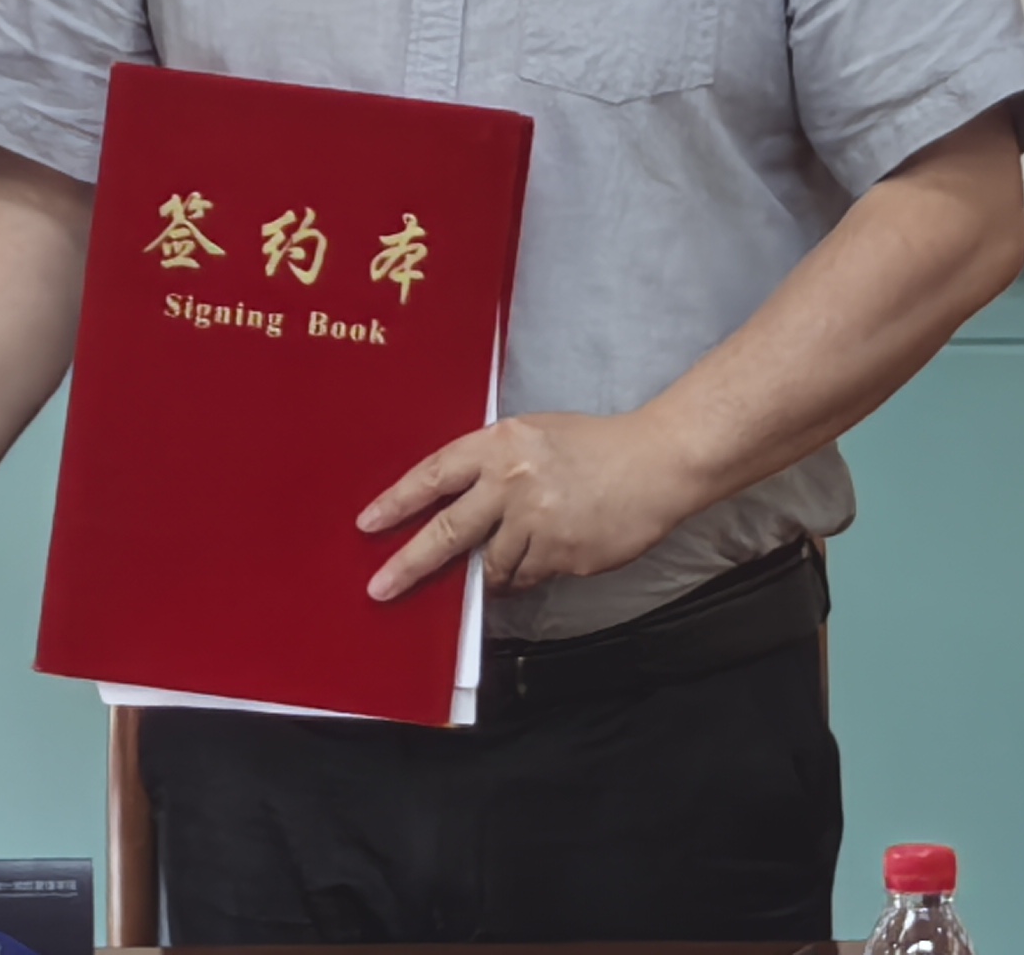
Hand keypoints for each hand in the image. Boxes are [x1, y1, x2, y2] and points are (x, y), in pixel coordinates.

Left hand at [358, 410, 694, 601]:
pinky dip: (528, 574)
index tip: (369, 524)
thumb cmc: (595, 447)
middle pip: (447, 531)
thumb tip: (457, 507)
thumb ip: (493, 466)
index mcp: (500, 444)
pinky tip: (549, 553)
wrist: (654, 463)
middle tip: (380, 586)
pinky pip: (527, 576)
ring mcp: (536, 521)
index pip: (434, 475)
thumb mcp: (534, 436)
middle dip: (409, 563)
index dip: (398, 501)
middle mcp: (511, 482)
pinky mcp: (561, 554)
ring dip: (493, 570)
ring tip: (520, 548)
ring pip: (492, 564)